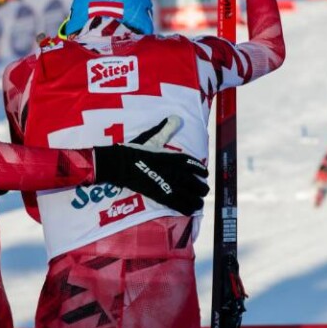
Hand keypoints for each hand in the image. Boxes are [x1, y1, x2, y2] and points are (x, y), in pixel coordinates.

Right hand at [93, 117, 208, 214]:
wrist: (121, 164)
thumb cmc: (135, 150)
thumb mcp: (152, 138)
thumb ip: (166, 130)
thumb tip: (176, 117)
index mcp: (174, 157)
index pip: (193, 164)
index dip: (201, 170)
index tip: (205, 173)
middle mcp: (175, 171)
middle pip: (196, 182)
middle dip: (202, 188)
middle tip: (203, 190)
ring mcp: (169, 184)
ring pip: (190, 196)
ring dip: (197, 200)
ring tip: (199, 203)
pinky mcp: (161, 195)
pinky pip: (178, 204)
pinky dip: (186, 208)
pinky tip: (190, 210)